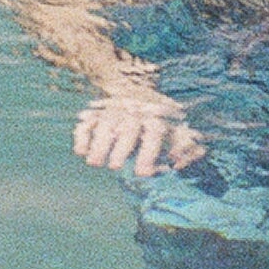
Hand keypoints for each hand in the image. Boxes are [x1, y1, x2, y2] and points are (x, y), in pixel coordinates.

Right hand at [75, 87, 206, 176]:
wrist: (142, 94)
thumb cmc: (165, 124)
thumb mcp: (181, 133)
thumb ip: (188, 148)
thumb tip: (186, 161)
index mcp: (158, 117)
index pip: (154, 131)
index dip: (149, 153)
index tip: (143, 174)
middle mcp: (136, 112)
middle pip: (128, 126)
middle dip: (121, 147)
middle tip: (115, 167)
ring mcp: (115, 111)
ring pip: (106, 122)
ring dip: (99, 143)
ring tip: (94, 163)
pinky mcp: (98, 114)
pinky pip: (87, 121)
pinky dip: (82, 135)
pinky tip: (81, 152)